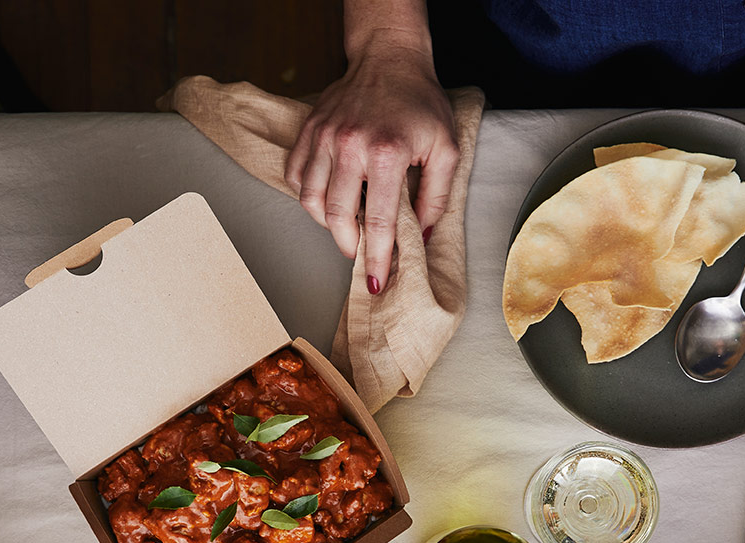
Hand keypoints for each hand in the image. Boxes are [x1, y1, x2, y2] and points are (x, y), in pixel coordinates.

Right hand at [285, 40, 457, 293]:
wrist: (389, 57)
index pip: (378, 221)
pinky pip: (297, 177)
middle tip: (360, 252)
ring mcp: (324, 136)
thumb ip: (436, 197)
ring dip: (327, 223)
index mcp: (388, 151)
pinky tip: (328, 199)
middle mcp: (350, 145)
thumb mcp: (446, 149)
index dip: (377, 258)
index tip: (375, 282)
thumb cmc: (421, 103)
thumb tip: (422, 238)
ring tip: (346, 225)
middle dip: (348, 245)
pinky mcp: (309, 131)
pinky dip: (309, 196)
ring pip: (311, 200)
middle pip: (337, 217)